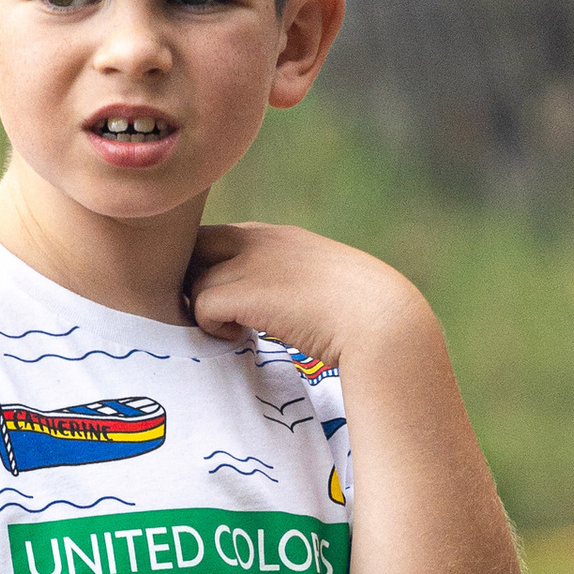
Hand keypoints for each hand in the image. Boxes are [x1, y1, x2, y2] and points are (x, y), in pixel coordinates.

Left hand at [182, 221, 440, 378]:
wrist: (381, 320)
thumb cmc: (363, 313)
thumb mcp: (321, 283)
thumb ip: (289, 281)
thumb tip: (278, 306)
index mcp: (278, 236)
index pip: (219, 237)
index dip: (212, 267)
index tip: (229, 299)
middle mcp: (260, 240)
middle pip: (194, 245)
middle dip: (192, 277)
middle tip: (216, 312)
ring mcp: (251, 264)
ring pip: (194, 279)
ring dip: (205, 307)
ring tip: (235, 328)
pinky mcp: (245, 293)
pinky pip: (200, 304)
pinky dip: (210, 325)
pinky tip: (239, 337)